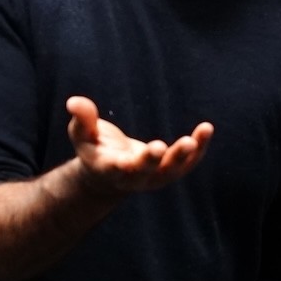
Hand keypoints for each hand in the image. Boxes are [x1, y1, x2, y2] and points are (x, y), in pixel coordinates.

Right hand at [67, 96, 212, 194]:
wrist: (111, 174)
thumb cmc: (94, 148)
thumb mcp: (82, 135)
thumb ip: (82, 120)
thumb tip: (73, 102)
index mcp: (110, 169)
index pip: (119, 169)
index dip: (129, 164)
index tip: (141, 154)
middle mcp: (135, 178)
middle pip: (148, 172)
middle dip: (156, 160)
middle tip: (166, 146)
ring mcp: (155, 177)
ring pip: (173, 170)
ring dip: (185, 156)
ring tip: (195, 137)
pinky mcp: (171, 170)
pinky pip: (189, 162)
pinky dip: (199, 148)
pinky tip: (207, 129)